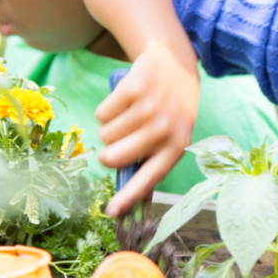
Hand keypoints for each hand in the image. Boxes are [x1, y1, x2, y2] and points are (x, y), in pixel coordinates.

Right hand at [96, 39, 198, 216]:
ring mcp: (149, 109)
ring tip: (131, 114)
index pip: (148, 178)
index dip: (128, 197)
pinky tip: (127, 100)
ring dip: (111, 127)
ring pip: (105, 135)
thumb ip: (152, 162)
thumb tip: (130, 199)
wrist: (174, 65)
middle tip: (121, 138)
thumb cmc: (170, 109)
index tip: (112, 212)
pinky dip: (108, 109)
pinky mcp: (133, 89)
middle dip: (108, 152)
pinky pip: (102, 114)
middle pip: (113, 157)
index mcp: (176, 147)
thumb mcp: (172, 135)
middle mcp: (164, 130)